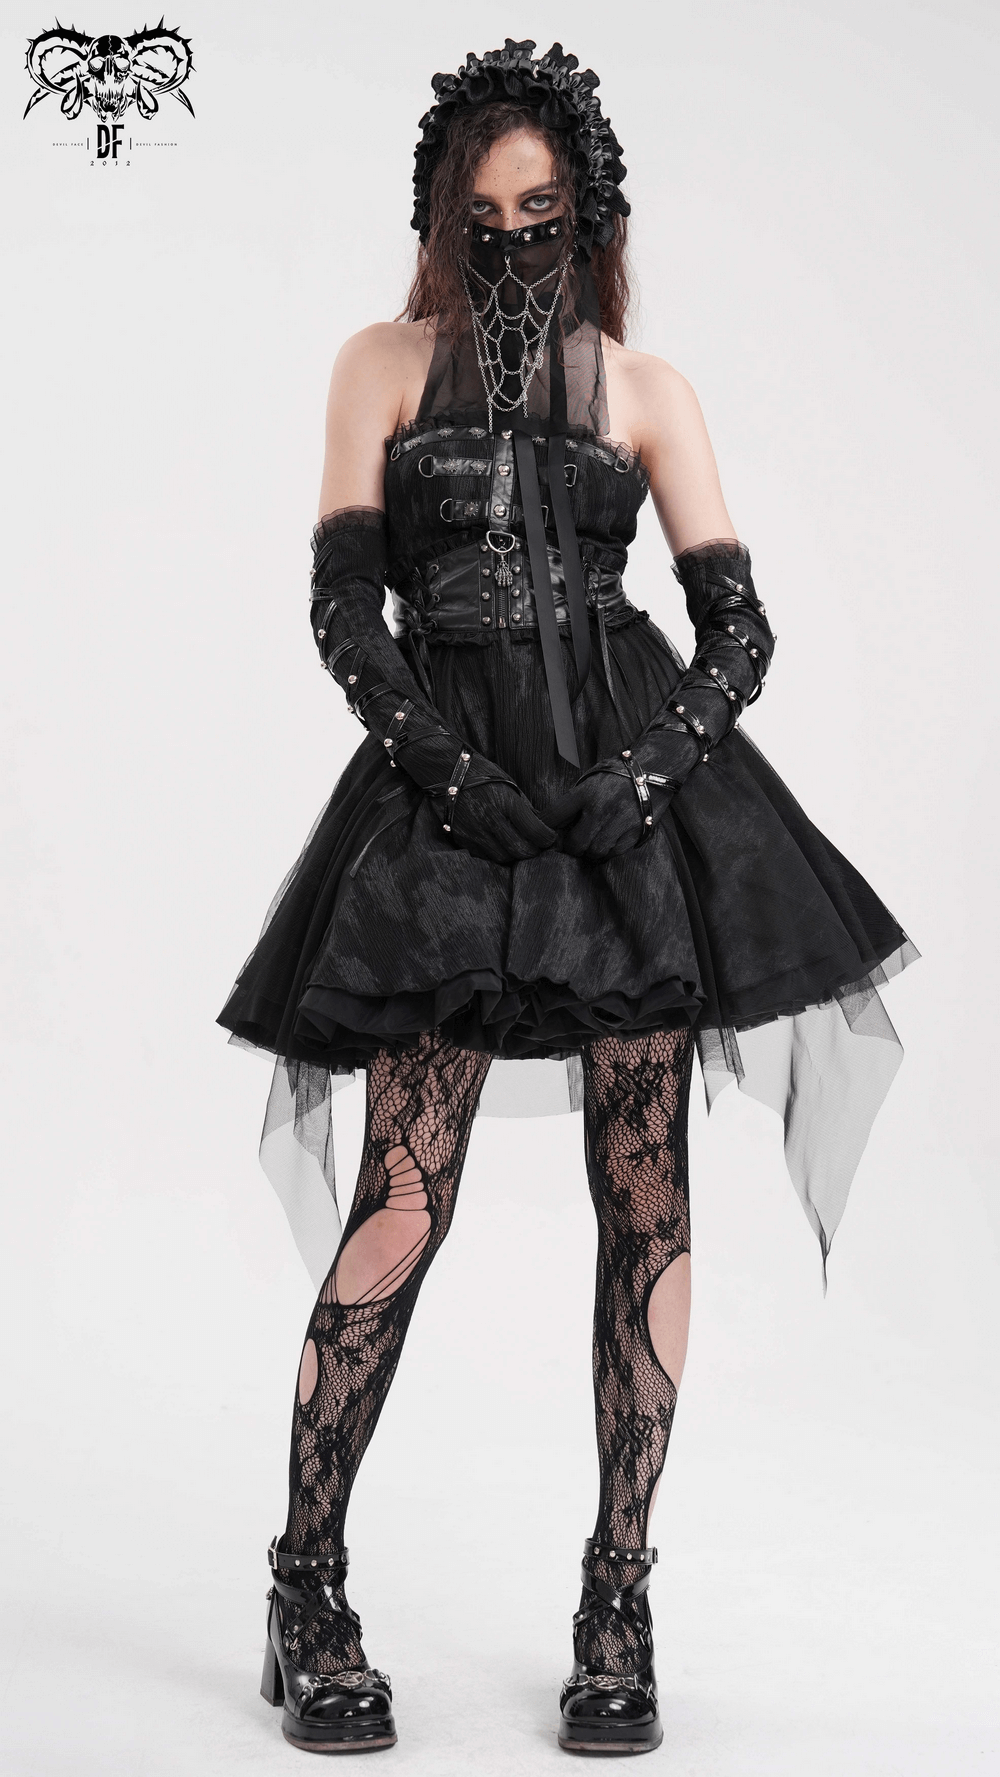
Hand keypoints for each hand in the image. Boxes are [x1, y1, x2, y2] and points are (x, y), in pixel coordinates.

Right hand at [443, 780, 557, 863]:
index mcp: (506, 802)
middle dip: (532, 851)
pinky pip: (484, 856)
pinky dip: (494, 853)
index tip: (550, 838)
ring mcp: (475, 831)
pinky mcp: (462, 838)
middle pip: (520, 850)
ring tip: (516, 846)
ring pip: (502, 857)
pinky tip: (497, 844)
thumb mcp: (508, 783)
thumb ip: (524, 806)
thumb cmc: (480, 773)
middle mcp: (491, 819)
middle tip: (536, 847)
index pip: (535, 831)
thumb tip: (542, 824)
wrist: (445, 771)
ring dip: (513, 855)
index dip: (548, 839)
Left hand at [544, 766, 651, 860]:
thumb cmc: (619, 772)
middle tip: (573, 844)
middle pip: (574, 843)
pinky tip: (608, 843)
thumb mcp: (592, 777)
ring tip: (591, 844)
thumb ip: (576, 798)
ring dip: (590, 851)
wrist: (655, 767)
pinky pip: (615, 852)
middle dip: (571, 846)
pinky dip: (609, 851)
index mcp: (585, 792)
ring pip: (595, 851)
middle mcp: (600, 808)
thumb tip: (559, 823)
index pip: (553, 816)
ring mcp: (618, 822)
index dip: (545, 829)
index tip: (545, 835)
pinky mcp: (635, 831)